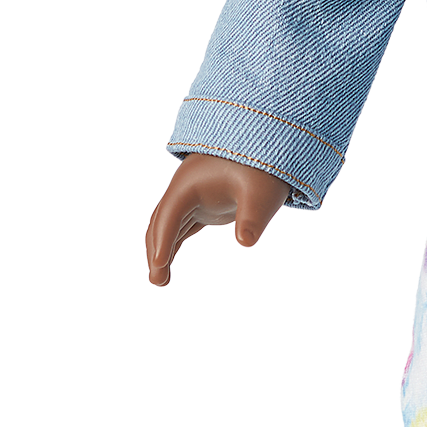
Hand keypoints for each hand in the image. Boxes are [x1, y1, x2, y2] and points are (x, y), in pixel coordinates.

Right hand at [146, 155, 291, 286]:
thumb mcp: (262, 192)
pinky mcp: (204, 205)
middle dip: (156, 250)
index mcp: (190, 183)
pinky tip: (167, 264)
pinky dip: (173, 244)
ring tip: (161, 281)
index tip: (159, 265)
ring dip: (162, 250)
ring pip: (168, 226)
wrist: (269, 145)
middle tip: (158, 281)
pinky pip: (181, 226)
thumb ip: (253, 216)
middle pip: (161, 222)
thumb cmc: (264, 166)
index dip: (163, 240)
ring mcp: (193, 197)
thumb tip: (246, 242)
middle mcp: (185, 189)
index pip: (170, 214)